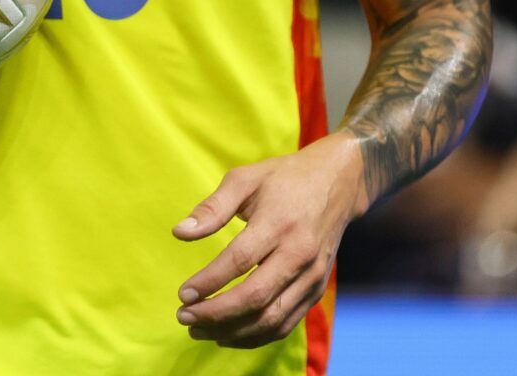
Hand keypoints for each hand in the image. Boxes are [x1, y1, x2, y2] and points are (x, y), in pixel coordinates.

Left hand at [171, 134, 361, 348]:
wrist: (337, 183)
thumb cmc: (284, 179)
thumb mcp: (245, 179)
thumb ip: (212, 208)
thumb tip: (179, 232)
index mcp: (279, 223)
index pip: (240, 261)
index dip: (209, 282)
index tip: (182, 294)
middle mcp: (299, 254)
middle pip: (256, 296)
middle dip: (215, 313)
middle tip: (184, 316)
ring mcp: (312, 276)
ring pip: (271, 318)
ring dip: (232, 331)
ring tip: (199, 330)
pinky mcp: (316, 290)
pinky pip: (285, 324)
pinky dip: (255, 336)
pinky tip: (227, 334)